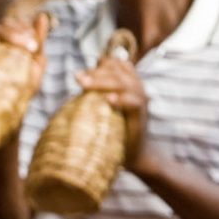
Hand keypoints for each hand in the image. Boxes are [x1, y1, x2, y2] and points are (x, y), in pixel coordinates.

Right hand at [0, 12, 51, 92]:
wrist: (5, 110)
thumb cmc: (22, 88)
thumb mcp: (35, 65)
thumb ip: (39, 41)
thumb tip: (41, 15)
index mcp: (12, 41)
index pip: (17, 23)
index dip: (25, 28)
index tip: (34, 45)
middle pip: (5, 24)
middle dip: (18, 32)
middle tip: (29, 47)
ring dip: (6, 33)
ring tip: (15, 45)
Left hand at [75, 53, 149, 171]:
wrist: (133, 154)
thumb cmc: (114, 131)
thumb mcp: (103, 108)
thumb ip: (95, 93)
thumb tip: (77, 79)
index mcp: (128, 83)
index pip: (117, 63)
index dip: (100, 65)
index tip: (80, 74)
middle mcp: (136, 88)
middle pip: (118, 71)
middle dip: (96, 73)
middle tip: (77, 78)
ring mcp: (140, 101)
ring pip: (124, 83)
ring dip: (103, 82)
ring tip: (84, 85)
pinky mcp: (141, 116)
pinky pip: (134, 102)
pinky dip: (122, 99)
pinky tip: (109, 100)